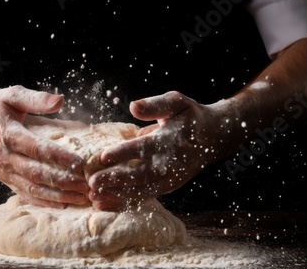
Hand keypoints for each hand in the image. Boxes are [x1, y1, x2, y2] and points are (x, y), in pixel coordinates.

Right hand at [0, 85, 89, 208]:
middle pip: (37, 174)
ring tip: (80, 198)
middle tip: (87, 185)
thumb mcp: (12, 95)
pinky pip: (24, 194)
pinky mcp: (4, 179)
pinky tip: (61, 205)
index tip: (80, 163)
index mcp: (9, 135)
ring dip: (57, 196)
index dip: (60, 157)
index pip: (37, 149)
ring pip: (32, 189)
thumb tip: (61, 100)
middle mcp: (6, 157)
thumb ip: (36, 99)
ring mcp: (4, 171)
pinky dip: (43, 202)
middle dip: (64, 182)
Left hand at [88, 91, 223, 210]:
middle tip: (92, 183)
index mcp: (169, 140)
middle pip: (140, 174)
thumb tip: (133, 106)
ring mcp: (170, 178)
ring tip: (95, 199)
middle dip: (115, 179)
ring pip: (142, 191)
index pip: (143, 148)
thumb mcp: (176, 102)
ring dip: (118, 196)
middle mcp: (169, 163)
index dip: (123, 153)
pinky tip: (107, 205)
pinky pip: (145, 197)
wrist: (214, 136)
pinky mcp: (168, 187)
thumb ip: (154, 105)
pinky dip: (126, 202)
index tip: (102, 157)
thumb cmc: (189, 116)